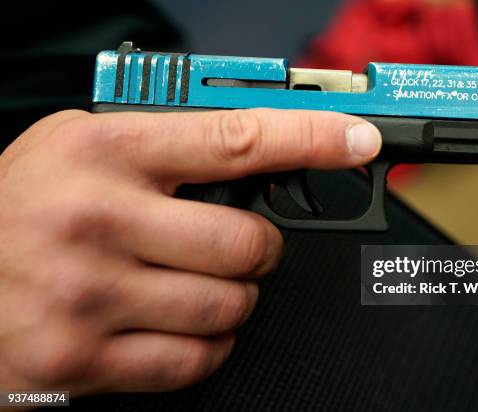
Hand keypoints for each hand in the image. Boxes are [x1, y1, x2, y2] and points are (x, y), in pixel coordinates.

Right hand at [0, 109, 380, 395]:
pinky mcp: (84, 358)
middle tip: (244, 244)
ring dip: (235, 298)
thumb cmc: (20, 208)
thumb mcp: (80, 149)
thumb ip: (165, 150)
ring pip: (229, 306)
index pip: (236, 137)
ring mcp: (91, 293)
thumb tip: (254, 157)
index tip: (355, 140)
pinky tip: (181, 324)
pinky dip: (208, 345)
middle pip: (247, 241)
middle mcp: (99, 218)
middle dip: (262, 249)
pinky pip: (195, 360)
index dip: (311, 137)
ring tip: (200, 284)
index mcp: (107, 151)